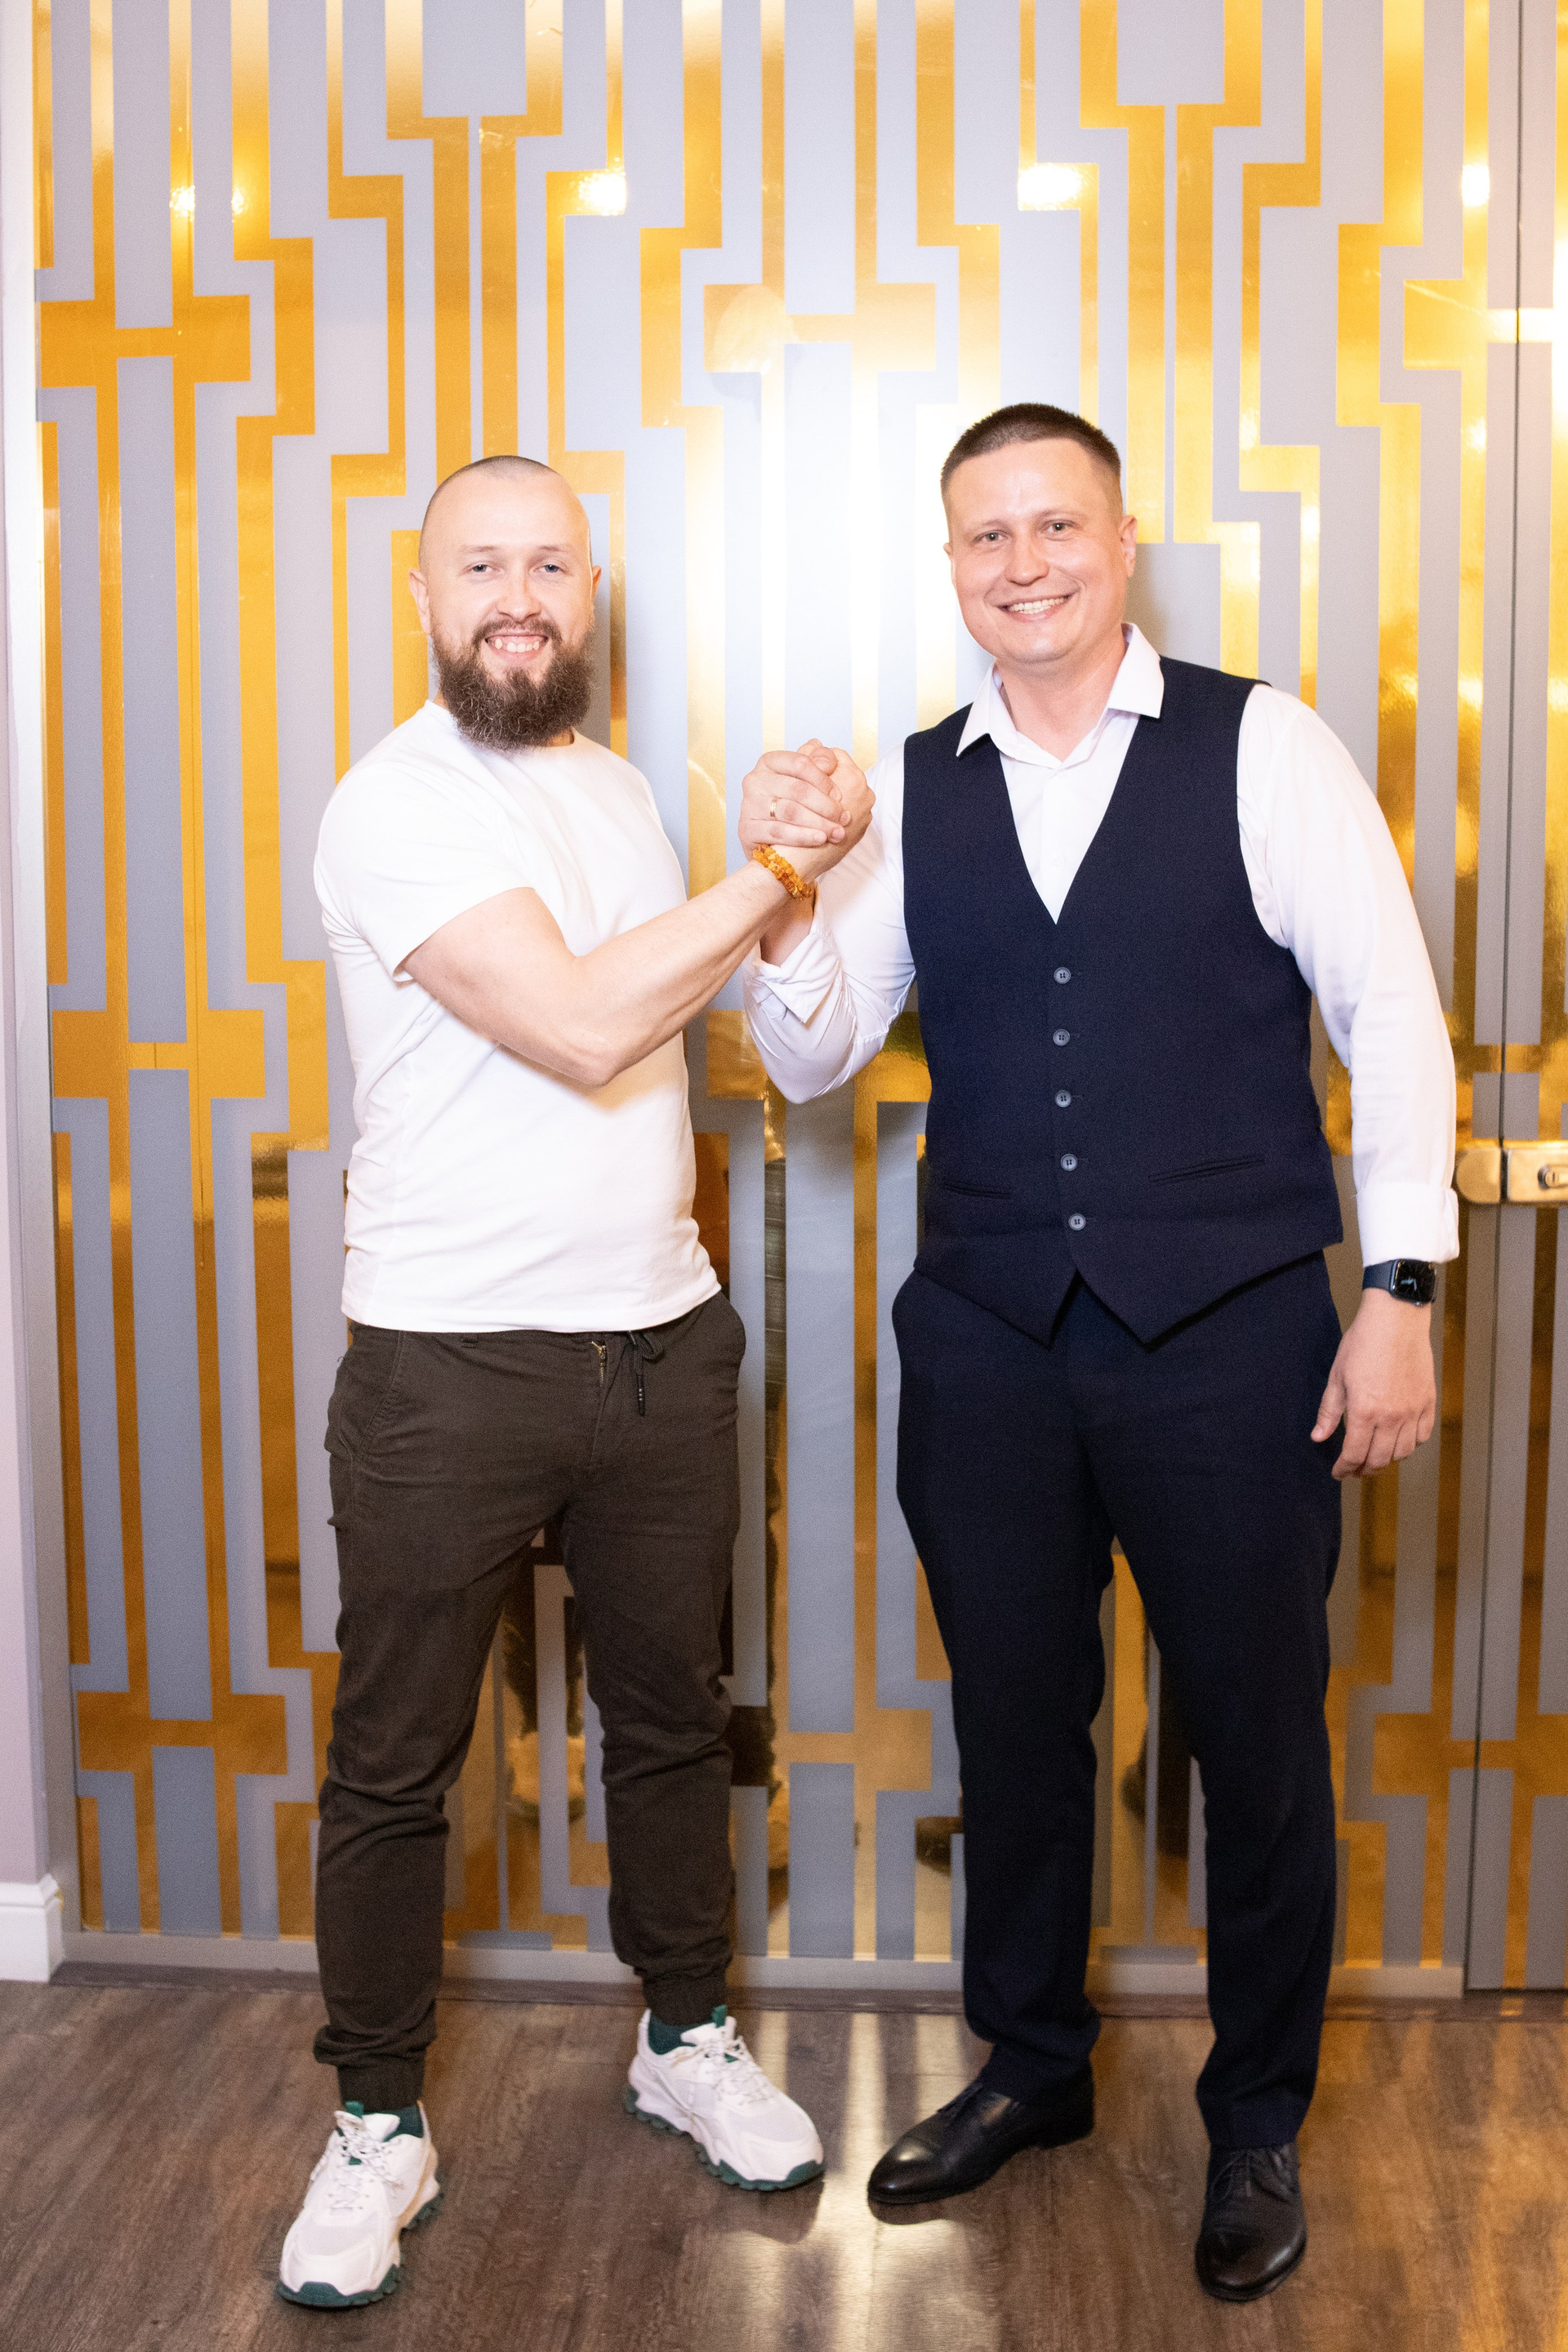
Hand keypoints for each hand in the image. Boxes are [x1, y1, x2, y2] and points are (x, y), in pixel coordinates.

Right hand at [739, 741, 873, 882]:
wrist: (773, 845)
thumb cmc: (793, 807)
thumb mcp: (805, 781)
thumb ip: (815, 763)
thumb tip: (823, 749)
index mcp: (770, 762)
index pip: (800, 763)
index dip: (824, 779)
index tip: (840, 795)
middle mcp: (755, 779)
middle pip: (797, 789)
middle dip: (825, 805)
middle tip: (844, 818)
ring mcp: (748, 804)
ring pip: (789, 811)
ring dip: (818, 822)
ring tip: (836, 832)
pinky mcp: (746, 829)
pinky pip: (778, 832)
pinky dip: (802, 836)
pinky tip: (820, 839)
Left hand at [1311, 1289, 1436, 1478]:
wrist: (1396, 1320)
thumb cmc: (1363, 1343)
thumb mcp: (1337, 1377)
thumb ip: (1329, 1412)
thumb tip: (1318, 1437)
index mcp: (1364, 1412)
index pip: (1354, 1454)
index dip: (1344, 1468)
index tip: (1339, 1473)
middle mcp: (1391, 1417)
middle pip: (1379, 1459)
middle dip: (1364, 1469)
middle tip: (1355, 1469)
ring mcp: (1413, 1410)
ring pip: (1403, 1452)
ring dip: (1387, 1459)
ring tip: (1375, 1455)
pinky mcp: (1428, 1402)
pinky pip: (1422, 1435)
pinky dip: (1411, 1444)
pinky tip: (1399, 1439)